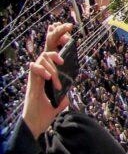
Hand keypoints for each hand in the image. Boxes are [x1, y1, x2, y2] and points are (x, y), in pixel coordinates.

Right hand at [22, 22, 73, 137]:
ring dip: (53, 64)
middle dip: (56, 35)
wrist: (35, 124)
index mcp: (49, 73)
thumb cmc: (46, 113)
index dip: (58, 39)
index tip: (68, 29)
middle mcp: (41, 72)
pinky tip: (49, 77)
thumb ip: (65, 92)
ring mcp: (36, 76)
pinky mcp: (31, 82)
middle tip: (67, 29)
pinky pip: (33, 68)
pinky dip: (42, 70)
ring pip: (43, 56)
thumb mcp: (61, 100)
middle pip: (47, 47)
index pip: (53, 52)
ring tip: (58, 71)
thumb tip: (70, 90)